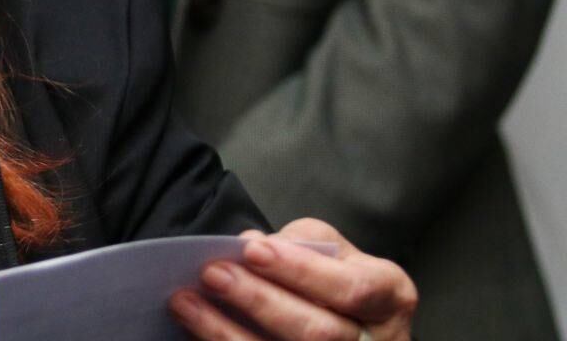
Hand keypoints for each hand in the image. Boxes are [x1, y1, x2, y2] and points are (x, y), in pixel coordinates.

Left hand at [170, 219, 415, 340]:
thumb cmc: (334, 280)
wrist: (349, 326)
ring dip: (226, 332)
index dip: (301, 272)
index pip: (353, 289)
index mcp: (390, 297)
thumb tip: (254, 246)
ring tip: (185, 302)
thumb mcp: (334, 252)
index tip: (252, 251)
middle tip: (212, 274)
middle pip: (318, 332)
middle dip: (259, 301)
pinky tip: (193, 331)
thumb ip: (301, 242)